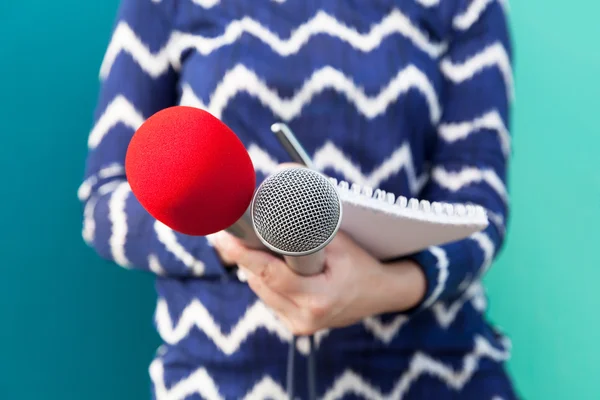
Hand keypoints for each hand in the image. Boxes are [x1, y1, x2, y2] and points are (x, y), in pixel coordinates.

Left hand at [212, 230, 425, 334]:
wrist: (381, 294)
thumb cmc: (363, 264)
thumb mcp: (341, 243)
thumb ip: (308, 228)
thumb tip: (280, 196)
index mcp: (318, 298)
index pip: (270, 274)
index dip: (242, 254)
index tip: (221, 236)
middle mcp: (305, 317)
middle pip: (259, 281)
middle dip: (246, 255)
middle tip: (232, 231)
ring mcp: (299, 326)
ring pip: (260, 290)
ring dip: (256, 268)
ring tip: (256, 245)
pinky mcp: (296, 328)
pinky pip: (269, 298)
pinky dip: (267, 280)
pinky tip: (276, 266)